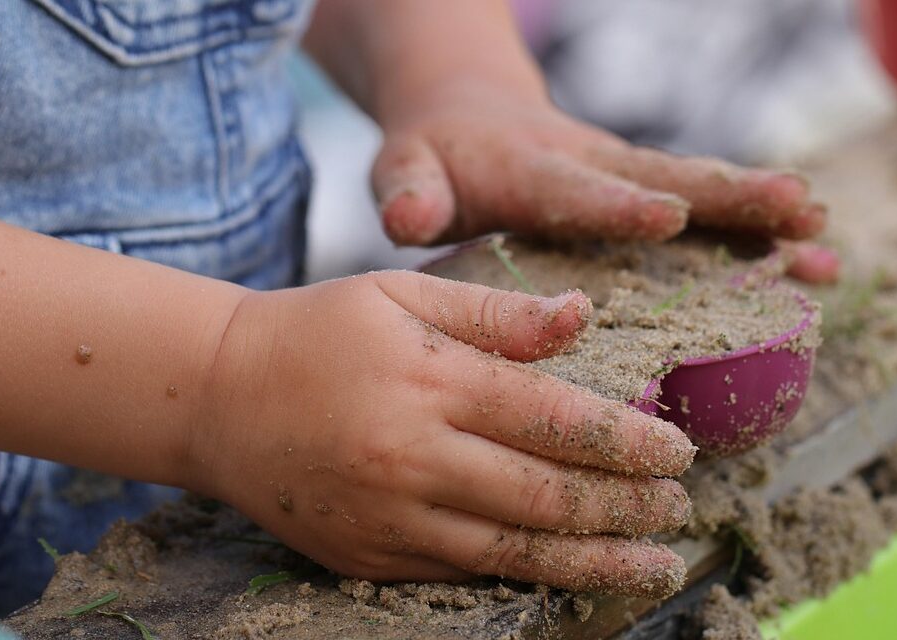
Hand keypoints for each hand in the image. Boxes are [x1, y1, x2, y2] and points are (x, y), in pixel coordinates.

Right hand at [188, 271, 695, 597]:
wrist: (217, 397)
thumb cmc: (319, 332)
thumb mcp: (402, 294)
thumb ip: (496, 312)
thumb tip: (584, 317)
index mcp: (431, 380)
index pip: (556, 419)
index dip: (629, 441)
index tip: (679, 450)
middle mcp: (414, 455)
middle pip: (547, 496)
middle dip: (627, 507)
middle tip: (677, 507)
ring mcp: (389, 516)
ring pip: (515, 552)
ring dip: (596, 561)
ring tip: (654, 565)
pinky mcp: (368, 556)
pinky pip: (463, 574)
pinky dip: (527, 578)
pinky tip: (570, 575)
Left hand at [371, 82, 838, 282]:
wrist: (468, 113)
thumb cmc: (435, 156)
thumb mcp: (407, 169)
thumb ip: (409, 191)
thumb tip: (408, 216)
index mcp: (531, 171)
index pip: (576, 190)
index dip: (619, 205)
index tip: (668, 215)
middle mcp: (592, 167)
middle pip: (667, 178)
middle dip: (730, 196)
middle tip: (797, 208)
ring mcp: (626, 178)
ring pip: (701, 194)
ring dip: (762, 216)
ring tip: (825, 239)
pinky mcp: (645, 192)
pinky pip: (707, 213)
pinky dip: (759, 235)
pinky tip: (815, 261)